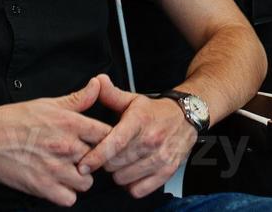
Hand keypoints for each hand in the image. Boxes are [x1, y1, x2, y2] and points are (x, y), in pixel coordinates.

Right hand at [0, 77, 113, 206]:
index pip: (107, 135)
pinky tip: (58, 184)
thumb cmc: (15, 119)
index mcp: (70, 123)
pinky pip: (69, 199)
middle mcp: (66, 146)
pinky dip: (66, 194)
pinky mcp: (42, 187)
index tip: (99, 142)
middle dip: (92, 159)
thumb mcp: (49, 104)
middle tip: (80, 157)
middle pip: (99, 160)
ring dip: (80, 178)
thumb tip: (97, 85)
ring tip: (68, 170)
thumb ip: (78, 99)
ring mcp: (55, 169)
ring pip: (87, 182)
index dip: (106, 140)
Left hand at [78, 75, 197, 198]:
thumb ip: (111, 94)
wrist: (187, 116)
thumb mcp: (133, 99)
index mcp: (139, 121)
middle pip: (115, 163)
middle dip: (106, 161)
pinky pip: (140, 189)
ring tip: (122, 162)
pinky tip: (133, 173)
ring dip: (118, 173)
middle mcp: (151, 140)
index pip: (115, 143)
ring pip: (124, 178)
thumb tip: (97, 81)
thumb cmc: (156, 111)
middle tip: (110, 153)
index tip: (83, 165)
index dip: (96, 156)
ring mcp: (160, 157)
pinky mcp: (167, 170)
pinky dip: (132, 185)